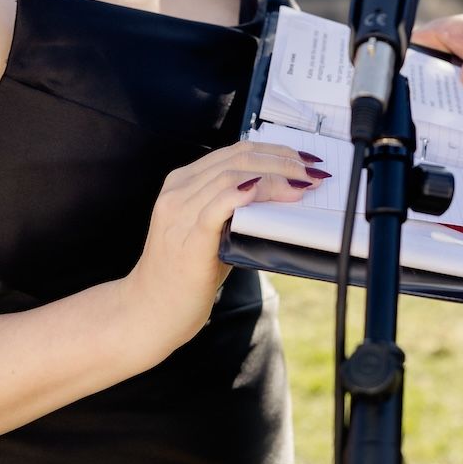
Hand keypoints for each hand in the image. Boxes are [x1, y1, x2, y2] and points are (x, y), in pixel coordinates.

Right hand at [120, 141, 322, 357]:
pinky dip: (243, 193)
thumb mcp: (209, 231)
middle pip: (238, 158)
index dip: (274, 151)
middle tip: (313, 172)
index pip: (235, 152)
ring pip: (232, 176)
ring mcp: (179, 213)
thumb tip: (283, 197)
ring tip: (303, 186)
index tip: (303, 159)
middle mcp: (178, 192)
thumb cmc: (184, 275)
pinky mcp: (188, 238)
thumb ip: (234, 210)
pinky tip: (265, 190)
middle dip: (283, 161)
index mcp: (182, 183)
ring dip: (276, 177)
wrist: (149, 312)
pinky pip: (217, 206)